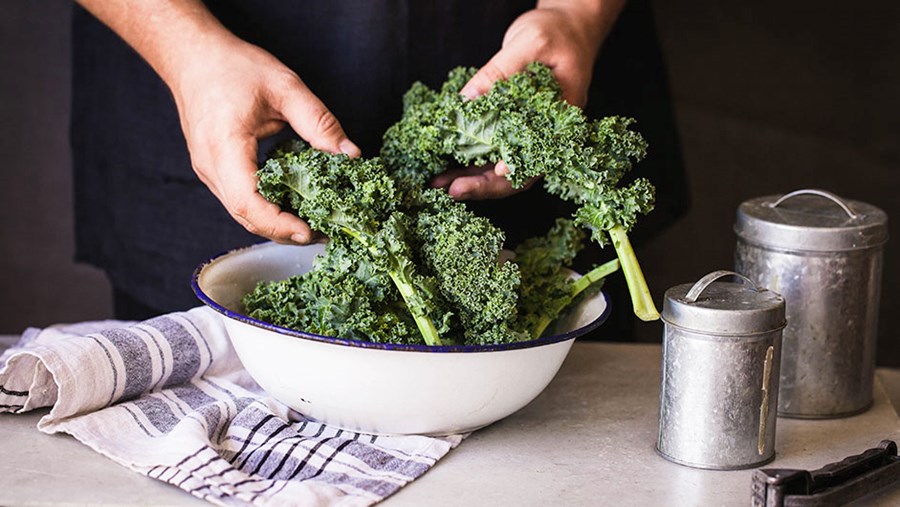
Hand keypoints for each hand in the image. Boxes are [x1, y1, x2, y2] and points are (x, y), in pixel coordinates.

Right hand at [75, 0, 358, 244]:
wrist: (192, 56)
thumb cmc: (232, 66)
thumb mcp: (284, 87)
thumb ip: (319, 122)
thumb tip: (350, 154)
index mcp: (224, 146)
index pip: (248, 201)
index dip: (278, 223)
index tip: (309, 231)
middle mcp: (210, 166)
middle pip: (246, 216)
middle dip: (283, 231)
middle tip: (323, 233)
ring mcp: (208, 172)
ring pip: (242, 212)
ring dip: (276, 223)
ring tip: (313, 224)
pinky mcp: (214, 171)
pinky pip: (240, 199)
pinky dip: (266, 208)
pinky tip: (293, 205)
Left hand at [440, 1, 622, 199]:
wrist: (565, 26)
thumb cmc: (556, 32)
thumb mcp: (530, 44)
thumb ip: (500, 71)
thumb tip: (467, 100)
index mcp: (561, 119)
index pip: (541, 155)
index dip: (519, 169)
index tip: (495, 170)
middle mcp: (546, 134)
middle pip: (518, 172)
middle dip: (484, 184)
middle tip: (453, 190)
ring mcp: (528, 133)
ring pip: (501, 167)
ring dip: (471, 178)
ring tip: (441, 184)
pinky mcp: (511, 127)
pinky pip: (490, 150)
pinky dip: (468, 160)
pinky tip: (446, 168)